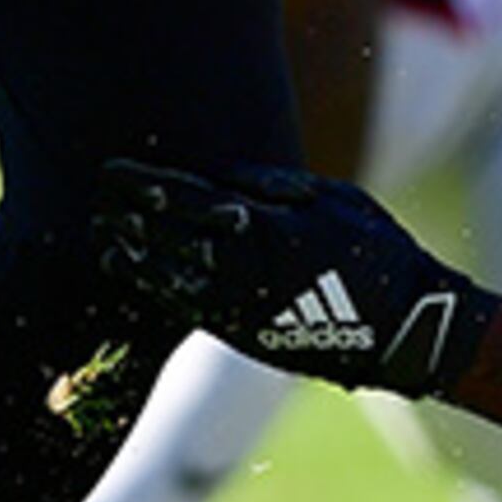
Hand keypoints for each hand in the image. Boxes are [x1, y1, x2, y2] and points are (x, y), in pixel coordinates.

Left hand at [97, 160, 497, 398]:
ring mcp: (239, 304)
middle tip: (97, 192)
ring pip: (167, 271)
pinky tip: (128, 268)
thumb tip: (222, 174)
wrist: (404, 329)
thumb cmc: (377, 253)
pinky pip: (183, 305)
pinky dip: (151, 284)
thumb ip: (275, 186)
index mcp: (266, 225)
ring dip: (131, 248)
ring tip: (102, 229)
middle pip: (168, 232)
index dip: (146, 184)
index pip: (188, 198)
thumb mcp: (335, 199)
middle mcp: (243, 266)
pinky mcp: (242, 332)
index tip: (114, 170)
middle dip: (129, 211)